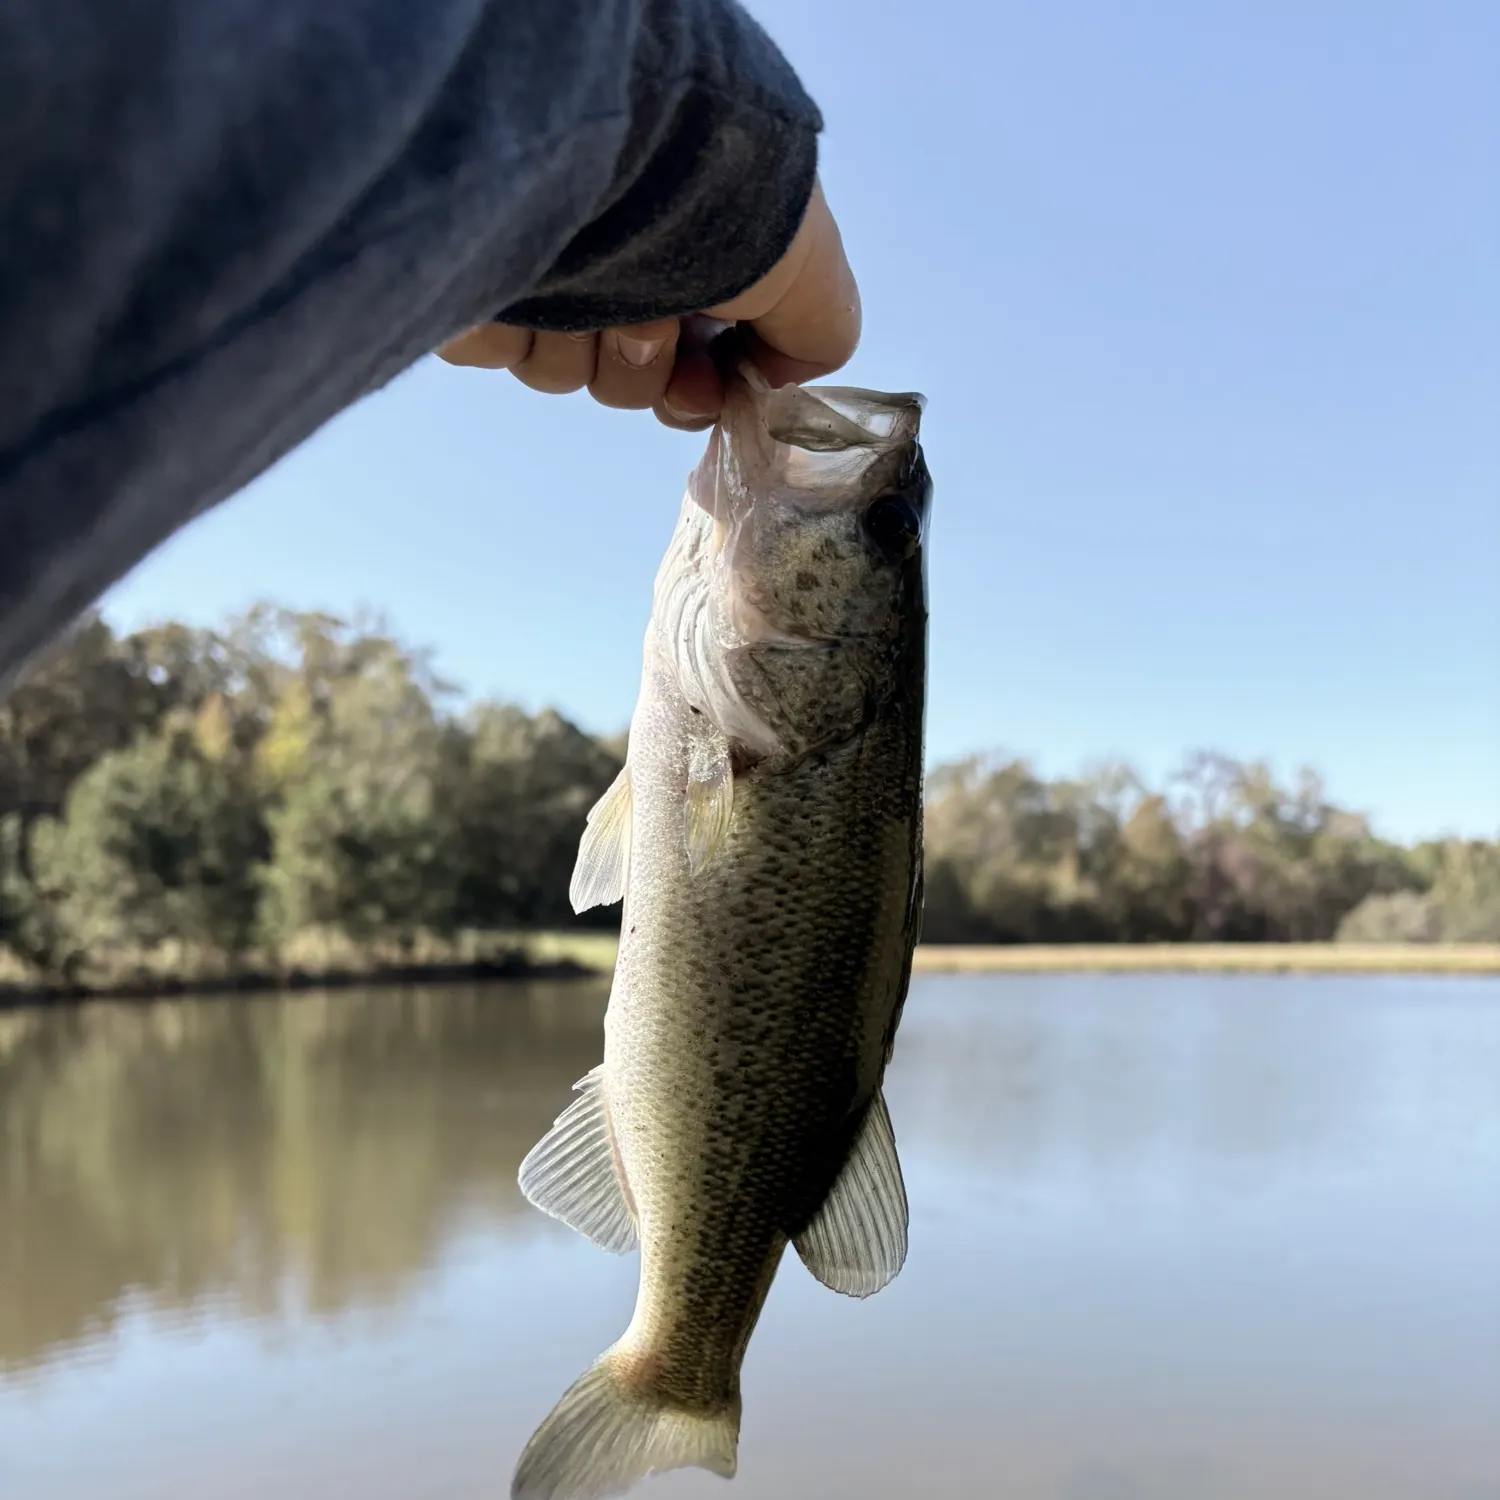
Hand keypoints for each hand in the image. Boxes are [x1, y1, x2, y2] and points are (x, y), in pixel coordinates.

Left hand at [436, 178, 859, 429]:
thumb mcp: (809, 266)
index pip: (686, 365)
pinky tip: (531, 281)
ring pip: (558, 373)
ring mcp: (536, 265)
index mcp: (681, 253)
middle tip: (645, 326)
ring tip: (588, 286)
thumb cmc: (710, 198)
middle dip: (642, 366)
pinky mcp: (464, 274)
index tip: (704, 384)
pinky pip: (492, 349)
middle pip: (623, 379)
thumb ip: (818, 333)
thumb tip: (778, 383)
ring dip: (582, 347)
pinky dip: (515, 328)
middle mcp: (610, 255)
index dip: (698, 390)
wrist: (603, 137)